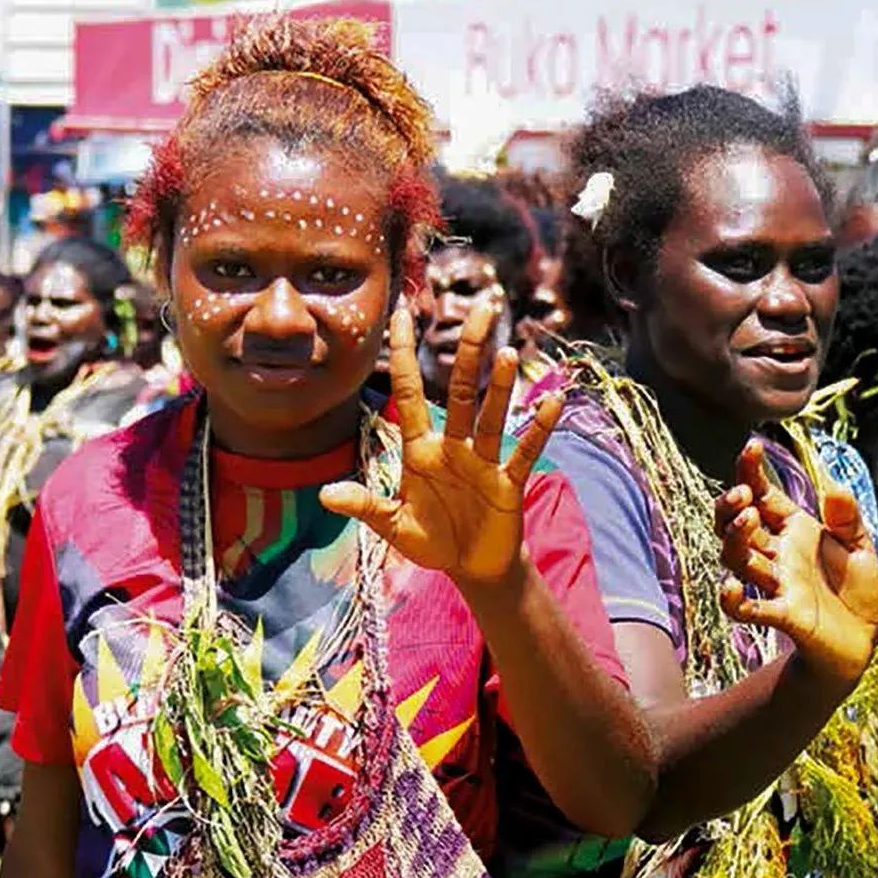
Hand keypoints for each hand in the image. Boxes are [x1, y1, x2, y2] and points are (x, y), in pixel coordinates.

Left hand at [320, 301, 562, 586]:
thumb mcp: (394, 526)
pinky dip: (537, 429)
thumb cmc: (432, 542)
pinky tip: (551, 402)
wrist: (472, 568)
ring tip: (507, 353)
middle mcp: (453, 446)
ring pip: (491, 415)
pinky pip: (524, 451)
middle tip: (482, 309)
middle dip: (468, 351)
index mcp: (420, 450)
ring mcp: (483, 461)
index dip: (404, 353)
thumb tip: (326, 495)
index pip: (409, 392)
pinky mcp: (508, 482)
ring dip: (499, 387)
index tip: (401, 313)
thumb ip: (366, 506)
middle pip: (459, 391)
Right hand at [714, 440, 877, 684]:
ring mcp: (775, 584)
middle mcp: (777, 554)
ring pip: (737, 558)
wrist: (863, 640)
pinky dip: (734, 601)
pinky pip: (748, 608)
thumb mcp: (861, 546)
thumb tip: (834, 486)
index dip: (751, 472)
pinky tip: (730, 588)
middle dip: (731, 507)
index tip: (751, 447)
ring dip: (735, 539)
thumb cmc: (856, 589)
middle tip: (743, 496)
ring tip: (748, 520)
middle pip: (736, 525)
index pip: (763, 495)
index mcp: (793, 530)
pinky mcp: (782, 615)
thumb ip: (847, 517)